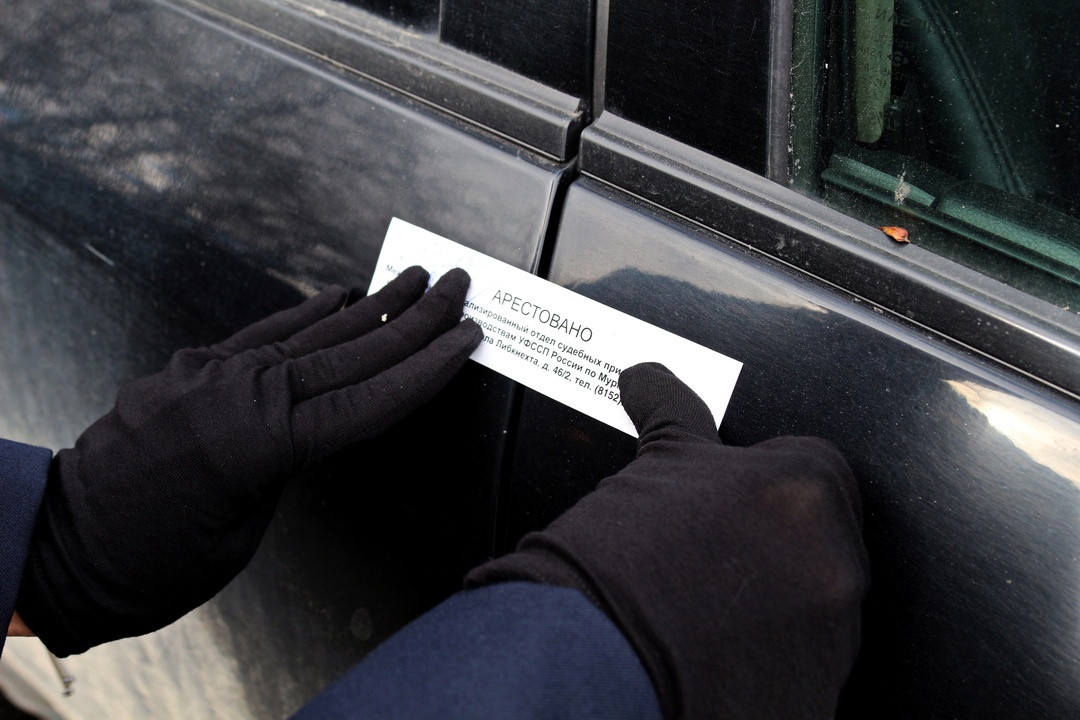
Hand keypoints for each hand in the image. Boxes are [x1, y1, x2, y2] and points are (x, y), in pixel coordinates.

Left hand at [18, 266, 481, 655]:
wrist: (65, 547)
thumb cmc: (154, 561)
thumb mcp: (243, 529)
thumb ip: (283, 465)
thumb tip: (314, 426)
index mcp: (262, 443)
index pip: (368, 399)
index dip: (425, 369)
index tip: (466, 339)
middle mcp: (240, 393)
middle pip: (350, 352)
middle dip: (413, 320)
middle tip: (457, 287)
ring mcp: (212, 372)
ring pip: (312, 334)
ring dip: (371, 307)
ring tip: (413, 280)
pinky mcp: (190, 367)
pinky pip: (260, 332)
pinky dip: (304, 314)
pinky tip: (340, 297)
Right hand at [467, 362, 867, 719]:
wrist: (588, 654)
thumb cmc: (615, 562)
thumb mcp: (653, 465)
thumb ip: (673, 411)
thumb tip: (649, 375)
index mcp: (805, 487)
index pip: (816, 469)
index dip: (770, 485)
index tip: (738, 503)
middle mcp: (835, 560)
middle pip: (826, 540)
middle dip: (781, 547)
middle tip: (719, 560)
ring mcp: (832, 637)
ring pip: (822, 606)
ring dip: (783, 604)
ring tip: (713, 610)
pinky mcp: (815, 695)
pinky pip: (809, 667)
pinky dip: (776, 662)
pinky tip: (723, 653)